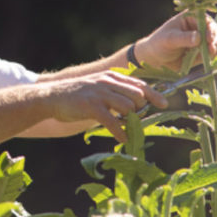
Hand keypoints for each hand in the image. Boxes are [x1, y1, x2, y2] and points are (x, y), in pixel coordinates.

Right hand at [47, 71, 167, 141]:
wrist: (52, 97)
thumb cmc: (77, 95)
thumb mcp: (99, 88)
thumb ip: (116, 93)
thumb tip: (136, 105)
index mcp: (111, 77)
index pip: (139, 84)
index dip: (154, 94)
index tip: (165, 104)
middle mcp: (107, 82)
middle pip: (137, 95)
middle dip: (141, 108)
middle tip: (136, 119)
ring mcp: (99, 93)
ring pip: (127, 106)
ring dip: (131, 120)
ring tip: (128, 128)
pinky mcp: (91, 106)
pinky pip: (112, 121)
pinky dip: (120, 132)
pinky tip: (122, 138)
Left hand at [134, 12, 216, 70]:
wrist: (155, 58)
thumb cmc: (159, 43)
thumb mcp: (169, 39)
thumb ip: (184, 38)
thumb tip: (198, 38)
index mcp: (191, 17)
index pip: (206, 20)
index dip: (210, 29)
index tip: (209, 39)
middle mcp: (200, 26)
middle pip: (215, 31)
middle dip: (215, 40)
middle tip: (211, 49)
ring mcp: (203, 40)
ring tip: (214, 54)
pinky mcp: (204, 52)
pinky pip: (214, 52)